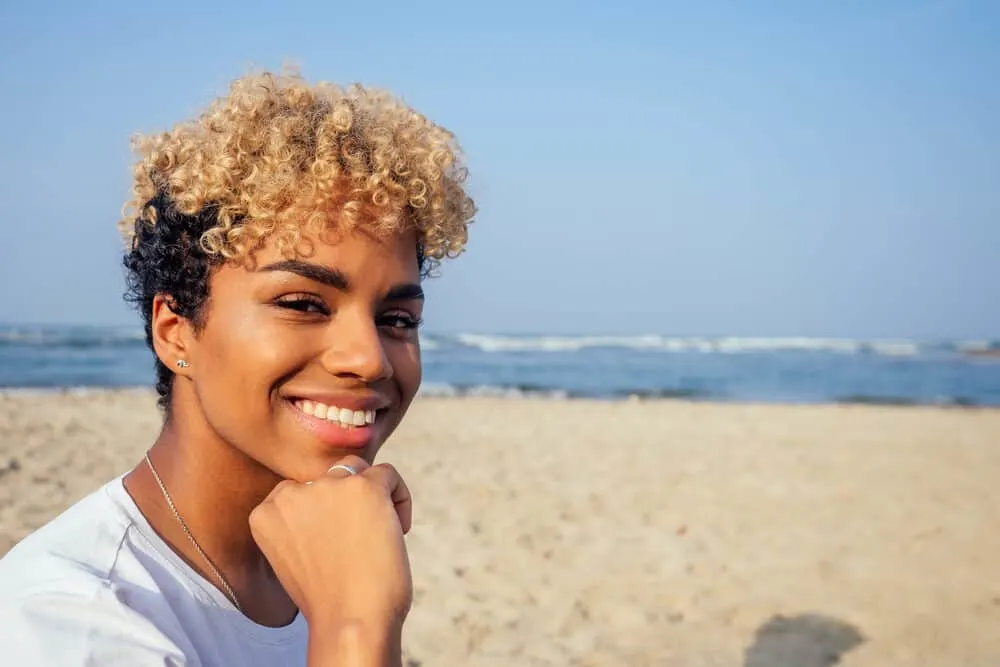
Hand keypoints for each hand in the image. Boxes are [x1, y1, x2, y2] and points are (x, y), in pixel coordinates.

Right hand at [249, 455, 412, 630]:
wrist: (349, 620)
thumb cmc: (329, 599)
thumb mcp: (297, 555)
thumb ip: (305, 521)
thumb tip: (334, 492)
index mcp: (266, 512)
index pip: (302, 490)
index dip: (326, 514)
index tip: (337, 544)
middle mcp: (291, 493)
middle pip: (331, 478)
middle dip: (349, 505)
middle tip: (360, 544)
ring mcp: (328, 486)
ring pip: (360, 471)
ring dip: (373, 499)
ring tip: (379, 535)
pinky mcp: (364, 487)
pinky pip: (388, 474)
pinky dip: (400, 499)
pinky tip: (400, 530)